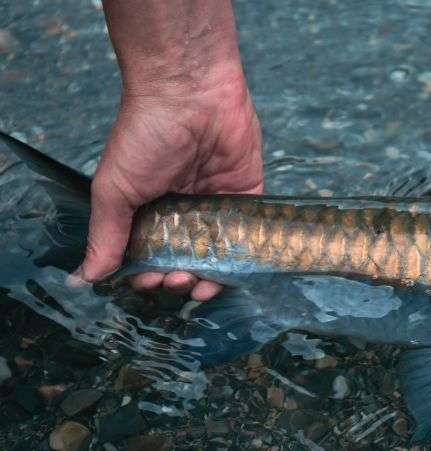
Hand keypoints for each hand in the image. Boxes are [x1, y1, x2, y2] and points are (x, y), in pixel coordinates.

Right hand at [80, 69, 262, 300]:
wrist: (190, 93)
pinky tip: (235, 269)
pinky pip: (249, 231)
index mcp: (149, 208)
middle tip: (176, 279)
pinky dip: (244, 253)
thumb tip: (87, 278)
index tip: (148, 280)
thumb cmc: (145, 134)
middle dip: (180, 277)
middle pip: (187, 258)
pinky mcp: (247, 192)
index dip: (150, 273)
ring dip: (211, 275)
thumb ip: (106, 236)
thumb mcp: (115, 189)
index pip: (151, 253)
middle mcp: (184, 208)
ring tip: (200, 283)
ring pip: (219, 252)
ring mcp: (216, 202)